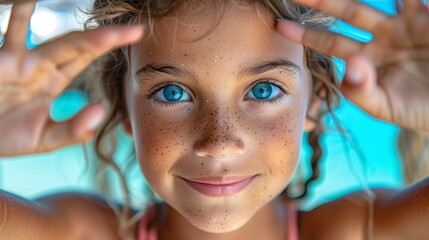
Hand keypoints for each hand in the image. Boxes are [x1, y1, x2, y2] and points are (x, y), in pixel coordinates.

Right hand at [0, 0, 142, 156]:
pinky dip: (18, 15)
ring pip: (46, 35)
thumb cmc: (5, 136)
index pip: (86, 57)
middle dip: (104, 37)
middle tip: (135, 29)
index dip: (110, 45)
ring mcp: (18, 60)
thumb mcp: (44, 139)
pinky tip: (27, 0)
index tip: (138, 35)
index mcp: (54, 80)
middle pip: (77, 45)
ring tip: (74, 3)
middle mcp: (40, 65)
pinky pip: (9, 33)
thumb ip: (72, 131)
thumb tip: (100, 112)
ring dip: (70, 20)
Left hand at [277, 0, 428, 130]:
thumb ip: (362, 91)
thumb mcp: (386, 107)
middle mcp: (383, 36)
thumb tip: (350, 63)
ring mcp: (408, 24)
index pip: (331, 42)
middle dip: (324, 0)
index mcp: (366, 58)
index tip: (279, 25)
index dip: (306, 34)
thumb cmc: (420, 111)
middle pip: (349, 11)